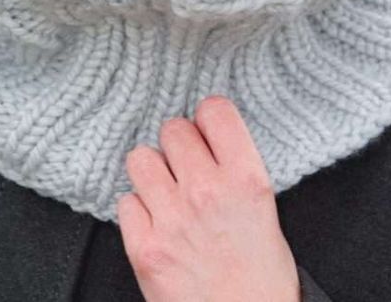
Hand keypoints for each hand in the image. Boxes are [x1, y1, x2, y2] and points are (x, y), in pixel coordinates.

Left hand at [117, 95, 300, 301]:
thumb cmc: (261, 280)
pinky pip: (125, 202)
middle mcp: (207, 193)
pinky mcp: (144, 248)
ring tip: (166, 193)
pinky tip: (156, 225)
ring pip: (140, 158)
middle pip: (172, 129)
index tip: (207, 132)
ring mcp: (172, 220)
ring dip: (152, 173)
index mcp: (246, 180)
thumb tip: (206, 136)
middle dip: (178, 146)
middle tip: (186, 168)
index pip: (215, 110)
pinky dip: (137, 212)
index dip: (208, 119)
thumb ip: (235, 166)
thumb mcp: (265, 210)